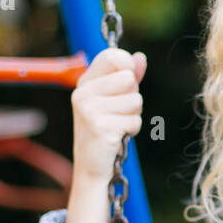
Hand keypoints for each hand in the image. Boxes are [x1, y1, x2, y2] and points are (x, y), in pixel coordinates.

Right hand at [71, 47, 145, 183]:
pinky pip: (134, 120)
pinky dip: (132, 129)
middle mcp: (83, 93)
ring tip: (118, 125)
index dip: (128, 66)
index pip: (112, 55)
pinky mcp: (100, 126)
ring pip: (135, 100)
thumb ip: (127, 77)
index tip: (127, 81)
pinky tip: (117, 136)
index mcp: (84, 82)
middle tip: (119, 112)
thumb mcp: (114, 99)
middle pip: (129, 78)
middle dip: (133, 96)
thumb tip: (140, 57)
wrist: (92, 166)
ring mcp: (90, 110)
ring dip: (134, 115)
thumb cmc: (105, 130)